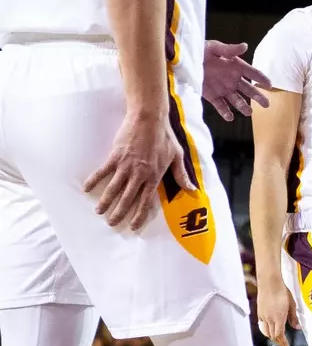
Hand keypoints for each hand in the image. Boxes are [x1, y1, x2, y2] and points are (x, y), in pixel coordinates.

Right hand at [83, 112, 192, 231]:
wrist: (149, 119)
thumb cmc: (165, 137)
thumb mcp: (177, 157)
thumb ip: (181, 176)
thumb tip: (192, 190)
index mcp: (154, 177)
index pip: (146, 202)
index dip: (139, 215)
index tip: (133, 226)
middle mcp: (139, 175)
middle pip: (127, 199)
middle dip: (119, 213)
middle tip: (112, 223)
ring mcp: (126, 166)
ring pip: (114, 189)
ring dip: (106, 202)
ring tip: (99, 212)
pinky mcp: (115, 156)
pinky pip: (103, 171)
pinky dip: (94, 180)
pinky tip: (86, 189)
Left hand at [201, 40, 271, 119]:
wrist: (183, 60)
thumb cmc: (200, 50)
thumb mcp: (214, 47)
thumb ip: (230, 49)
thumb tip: (245, 46)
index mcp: (236, 66)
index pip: (253, 73)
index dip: (262, 78)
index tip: (270, 85)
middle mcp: (232, 79)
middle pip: (248, 90)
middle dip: (258, 97)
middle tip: (266, 104)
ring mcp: (223, 89)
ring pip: (237, 100)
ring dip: (243, 106)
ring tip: (248, 112)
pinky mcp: (212, 96)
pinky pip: (221, 106)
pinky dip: (225, 112)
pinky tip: (230, 117)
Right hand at [256, 277, 299, 345]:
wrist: (269, 282)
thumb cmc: (282, 291)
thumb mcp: (292, 305)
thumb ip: (294, 318)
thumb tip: (297, 328)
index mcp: (279, 318)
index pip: (280, 335)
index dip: (283, 343)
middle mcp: (269, 318)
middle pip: (272, 335)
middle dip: (278, 341)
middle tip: (284, 344)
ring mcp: (263, 315)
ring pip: (266, 331)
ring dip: (272, 337)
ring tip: (278, 338)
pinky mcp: (259, 312)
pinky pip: (262, 325)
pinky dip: (267, 329)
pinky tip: (270, 328)